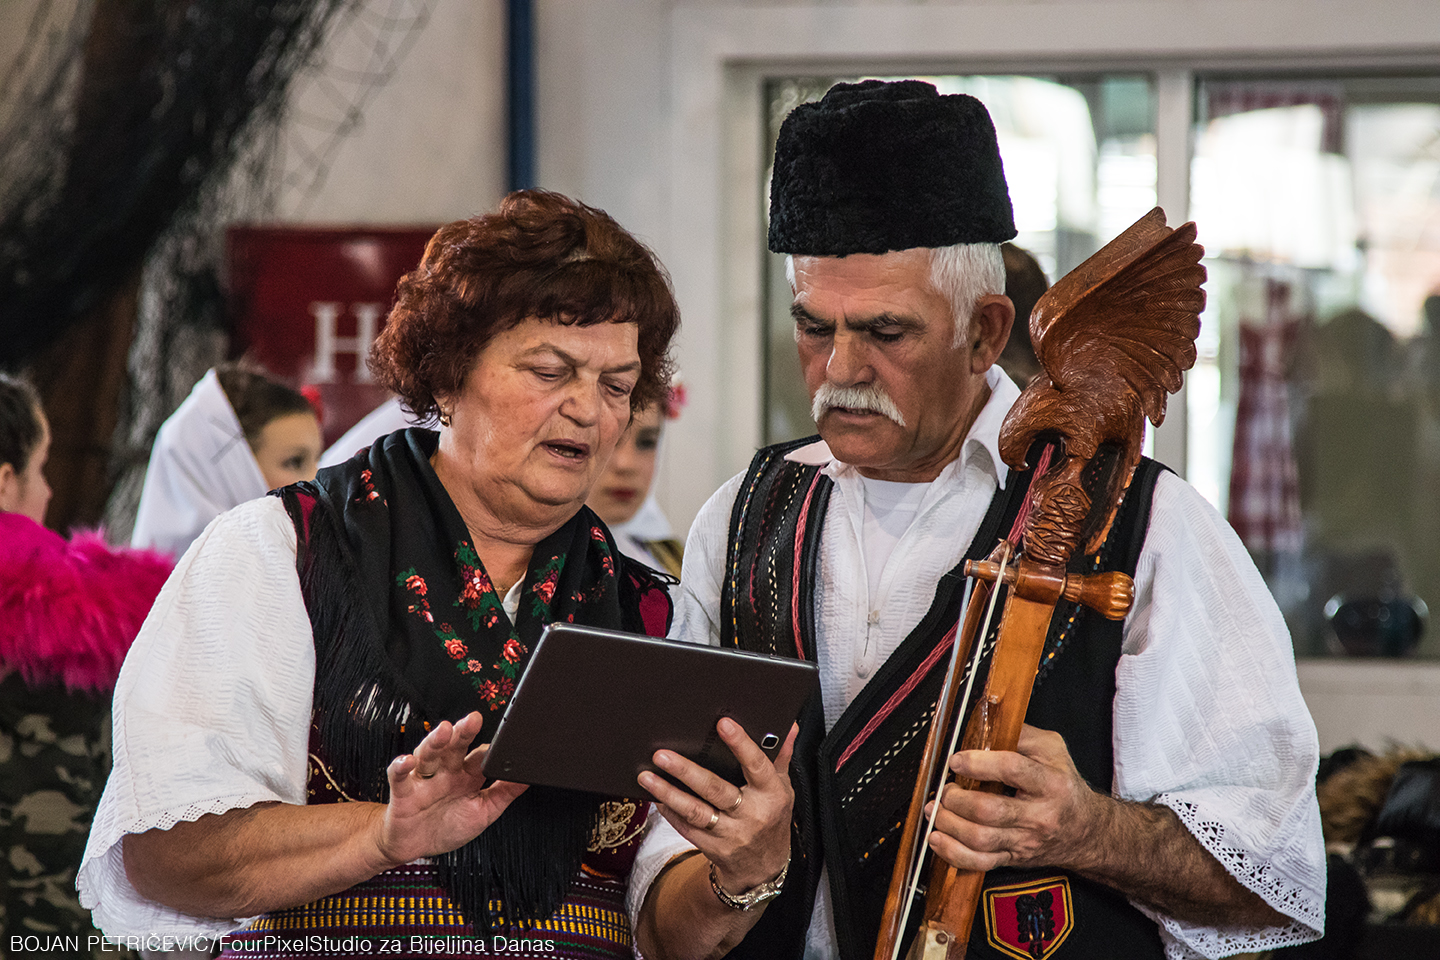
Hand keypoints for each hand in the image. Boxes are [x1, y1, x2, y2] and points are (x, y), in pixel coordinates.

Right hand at [374, 711, 527, 867]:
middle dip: (464, 731)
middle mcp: (446, 772)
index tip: (504, 741)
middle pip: (455, 746)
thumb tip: (528, 777)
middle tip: (474, 719)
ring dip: (435, 741)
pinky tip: (407, 761)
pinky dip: (400, 766)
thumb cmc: (448, 826)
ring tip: (445, 731)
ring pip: (429, 754)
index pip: (481, 755)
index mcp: (467, 775)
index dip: (491, 749)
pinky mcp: (403, 792)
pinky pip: (398, 776)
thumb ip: (504, 793)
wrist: (413, 846)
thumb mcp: (484, 812)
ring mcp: (424, 779)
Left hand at [638, 720, 797, 892]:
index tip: (723, 724)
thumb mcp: (783, 788)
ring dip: (668, 793)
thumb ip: (781, 756)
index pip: (756, 765)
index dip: (741, 744)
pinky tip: (655, 797)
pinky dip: (670, 812)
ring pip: (696, 812)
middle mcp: (751, 814)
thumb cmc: (772, 819)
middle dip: (686, 771)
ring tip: (646, 776)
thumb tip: (788, 726)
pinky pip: (687, 828)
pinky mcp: (713, 848)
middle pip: (716, 789)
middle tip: (662, 754)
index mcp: (771, 794)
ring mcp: (731, 834)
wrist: (764, 869)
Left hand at [925, 723, 1104, 873]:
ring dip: (949, 824)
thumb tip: (988, 719)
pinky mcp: (1013, 858)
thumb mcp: (1052, 749)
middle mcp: (1038, 816)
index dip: (978, 763)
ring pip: (980, 839)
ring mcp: (1024, 841)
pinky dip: (953, 853)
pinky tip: (937, 837)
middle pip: (990, 810)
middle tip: (946, 788)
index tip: (957, 760)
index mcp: (1050, 784)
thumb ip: (1021, 733)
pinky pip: (979, 863)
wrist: (1085, 831)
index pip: (1012, 770)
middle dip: (957, 799)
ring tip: (936, 809)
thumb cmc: (1063, 786)